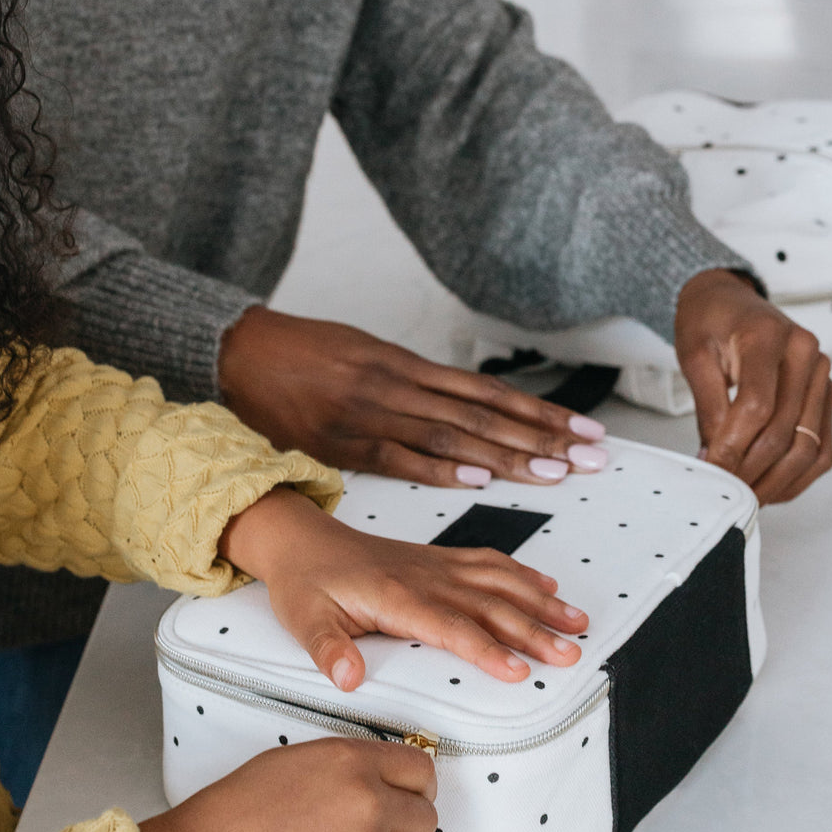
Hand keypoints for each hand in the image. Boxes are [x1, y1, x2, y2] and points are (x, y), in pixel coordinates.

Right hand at [218, 307, 607, 486]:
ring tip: (555, 472)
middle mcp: (399, 386)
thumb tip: (460, 409)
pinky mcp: (344, 442)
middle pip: (484, 415)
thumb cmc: (303, 355)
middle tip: (590, 456)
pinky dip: (440, 468)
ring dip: (507, 455)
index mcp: (407, 365)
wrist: (241, 353)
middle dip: (542, 437)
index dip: (539, 412)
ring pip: (453, 434)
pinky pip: (400, 457)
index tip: (582, 429)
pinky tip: (479, 477)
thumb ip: (412, 383)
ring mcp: (372, 413)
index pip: (489, 393)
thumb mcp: (366, 354)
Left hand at [219, 487, 587, 690]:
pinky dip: (523, 574)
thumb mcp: (304, 620)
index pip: (451, 627)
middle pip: (490, 606)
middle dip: (535, 631)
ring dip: (541, 602)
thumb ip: (328, 650)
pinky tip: (548, 586)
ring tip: (577, 622)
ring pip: (500, 582)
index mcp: (396, 596)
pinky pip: (489, 563)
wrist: (303, 539)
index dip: (487, 649)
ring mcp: (437, 566)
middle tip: (570, 653)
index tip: (519, 670)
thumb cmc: (305, 582)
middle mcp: (426, 578)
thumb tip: (348, 678)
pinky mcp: (440, 560)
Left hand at [674, 269, 831, 503]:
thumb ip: (708, 407)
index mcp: (769, 336)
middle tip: (722, 492)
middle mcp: (806, 354)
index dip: (733, 447)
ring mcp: (821, 376)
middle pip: (784, 432)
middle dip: (750, 471)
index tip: (711, 471)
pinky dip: (796, 477)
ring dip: (776, 482)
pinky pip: (821, 449)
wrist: (729, 302)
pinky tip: (768, 487)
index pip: (757, 406)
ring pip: (809, 447)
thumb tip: (715, 459)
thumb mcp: (694, 356)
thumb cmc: (710, 323)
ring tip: (743, 497)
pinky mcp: (824, 397)